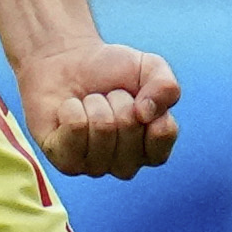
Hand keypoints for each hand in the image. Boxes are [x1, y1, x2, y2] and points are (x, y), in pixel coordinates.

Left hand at [18, 41, 181, 178]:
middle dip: (118, 99)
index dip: (149, 103)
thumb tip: (146, 113)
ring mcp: (95, 167)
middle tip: (107, 97)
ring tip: (88, 104)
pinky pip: (75, 128)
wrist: (65, 64)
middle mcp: (126, 165)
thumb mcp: (149, 68)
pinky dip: (71, 108)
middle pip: (129, 125)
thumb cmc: (111, 72)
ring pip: (102, 127)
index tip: (136, 97)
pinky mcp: (65, 162)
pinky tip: (68, 112)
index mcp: (152, 149)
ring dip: (93, 102)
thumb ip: (166, 86)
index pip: (163, 132)